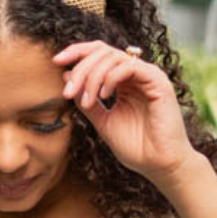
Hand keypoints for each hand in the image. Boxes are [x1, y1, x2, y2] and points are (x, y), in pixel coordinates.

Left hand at [53, 40, 198, 187]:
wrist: (160, 165)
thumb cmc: (137, 148)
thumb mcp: (103, 122)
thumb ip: (88, 102)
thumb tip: (67, 77)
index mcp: (124, 81)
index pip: (99, 54)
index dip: (77, 53)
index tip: (56, 62)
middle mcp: (136, 74)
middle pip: (102, 51)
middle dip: (81, 68)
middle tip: (68, 91)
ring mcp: (147, 75)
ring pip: (113, 57)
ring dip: (92, 76)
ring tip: (86, 100)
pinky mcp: (157, 80)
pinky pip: (128, 66)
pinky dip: (110, 78)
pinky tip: (104, 96)